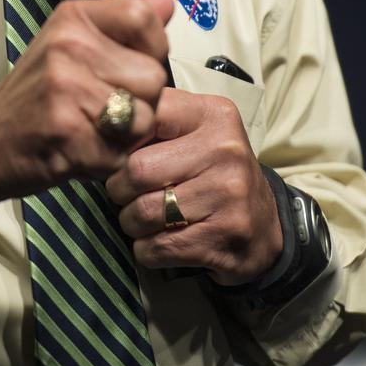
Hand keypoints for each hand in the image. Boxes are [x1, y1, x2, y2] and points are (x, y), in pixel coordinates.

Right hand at [0, 0, 173, 229]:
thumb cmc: (33, 98)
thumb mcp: (71, 46)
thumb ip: (121, 26)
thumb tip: (165, 1)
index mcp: (71, 18)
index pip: (143, 16)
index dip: (153, 47)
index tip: (132, 64)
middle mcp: (69, 45)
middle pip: (154, 75)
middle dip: (141, 101)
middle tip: (104, 109)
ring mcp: (67, 88)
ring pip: (146, 116)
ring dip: (128, 135)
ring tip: (93, 130)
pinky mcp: (69, 132)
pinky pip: (124, 150)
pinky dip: (110, 160)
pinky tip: (82, 150)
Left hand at [106, 87, 283, 284]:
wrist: (264, 229)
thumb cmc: (214, 174)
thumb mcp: (195, 134)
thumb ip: (154, 124)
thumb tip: (100, 132)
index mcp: (213, 115)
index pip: (144, 117)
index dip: (120, 140)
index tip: (120, 155)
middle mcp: (225, 151)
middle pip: (136, 170)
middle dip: (119, 188)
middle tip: (126, 194)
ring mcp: (228, 197)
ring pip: (142, 212)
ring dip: (131, 222)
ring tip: (143, 219)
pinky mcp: (223, 239)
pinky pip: (156, 247)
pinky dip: (146, 249)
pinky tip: (159, 242)